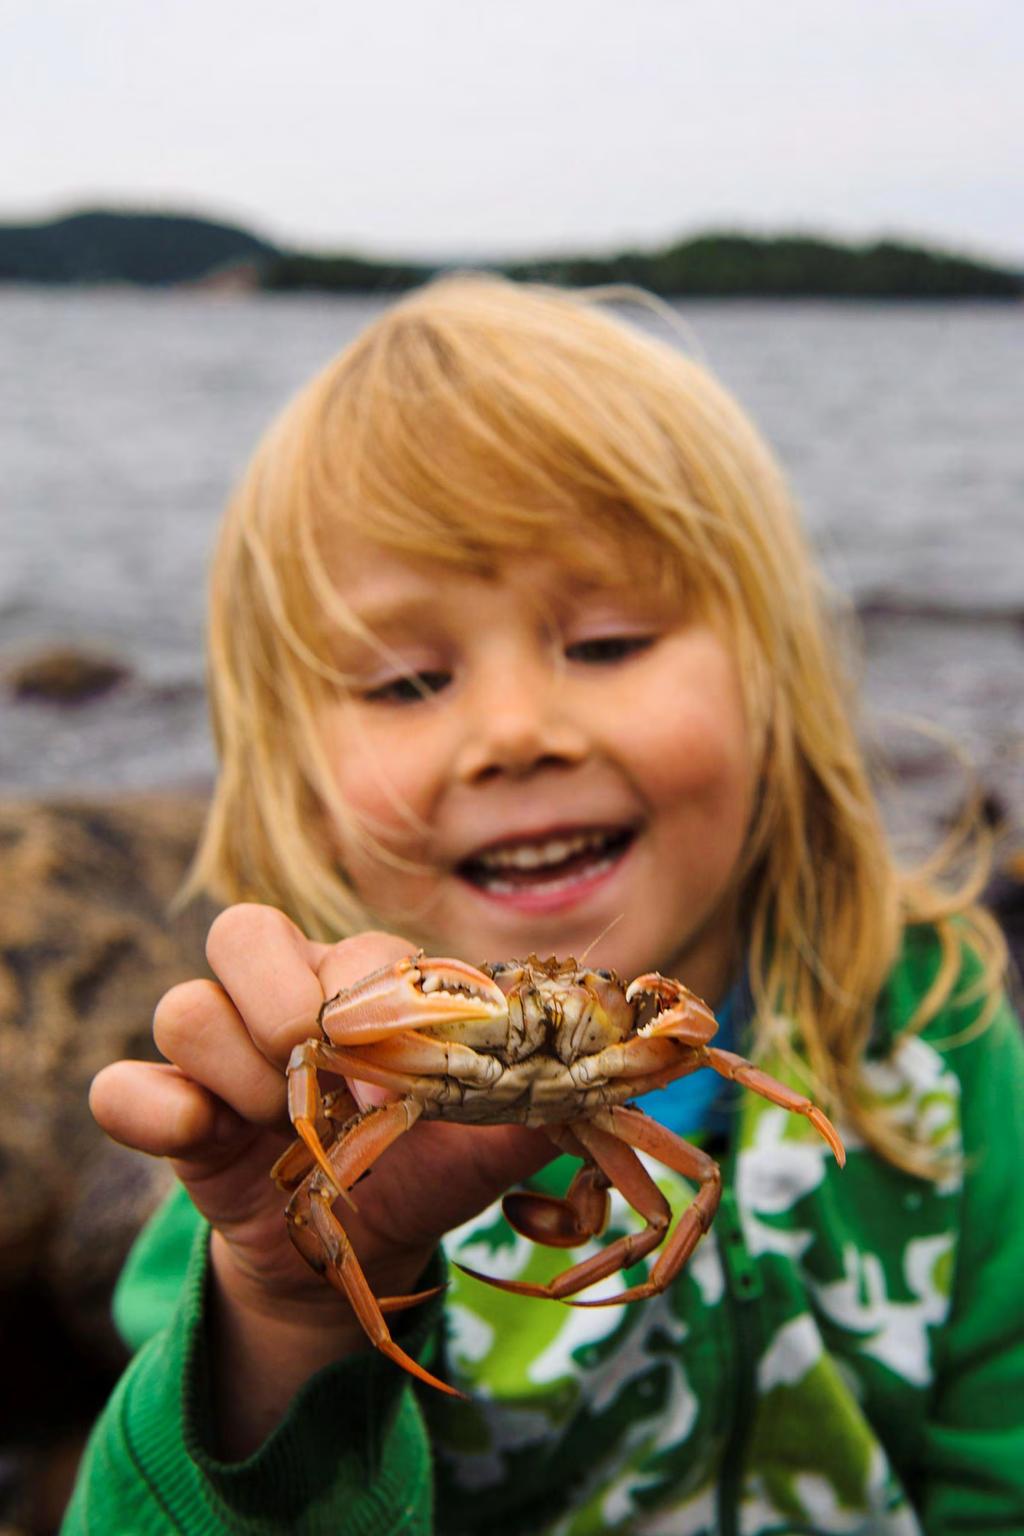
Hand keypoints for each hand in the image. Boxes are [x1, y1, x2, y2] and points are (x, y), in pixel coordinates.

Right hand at [90, 905, 551, 1451]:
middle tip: (320, 1084)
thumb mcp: (501, 1133)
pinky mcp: (173, 1113)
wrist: (367, 1244)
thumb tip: (645, 1059)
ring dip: (232, 1069)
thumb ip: (552, 1088)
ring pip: (183, 1005)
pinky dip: (148, 1108)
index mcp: (367, 981)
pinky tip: (196, 1137)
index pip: (351, 948)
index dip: (373, 1003)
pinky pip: (122, 1088)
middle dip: (283, 1006)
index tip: (400, 1082)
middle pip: (241, 933)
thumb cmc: (437, 1162)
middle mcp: (286, 995)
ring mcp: (223, 1053)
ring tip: (281, 1126)